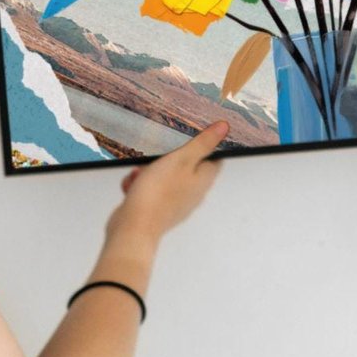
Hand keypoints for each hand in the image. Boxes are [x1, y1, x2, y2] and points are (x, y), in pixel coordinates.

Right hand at [106, 120, 227, 243]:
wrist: (133, 228)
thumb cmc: (158, 194)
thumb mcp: (182, 159)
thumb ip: (203, 143)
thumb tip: (224, 128)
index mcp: (203, 181)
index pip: (214, 159)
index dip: (205, 145)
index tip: (192, 136)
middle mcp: (192, 194)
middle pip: (185, 166)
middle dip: (167, 158)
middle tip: (157, 157)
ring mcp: (174, 203)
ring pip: (162, 177)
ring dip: (148, 171)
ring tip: (141, 173)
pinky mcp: (156, 209)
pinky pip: (148, 190)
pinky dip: (139, 185)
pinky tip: (132, 186)